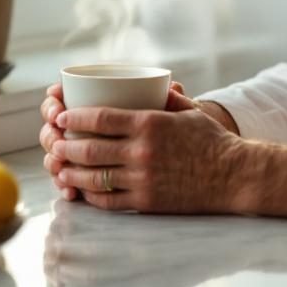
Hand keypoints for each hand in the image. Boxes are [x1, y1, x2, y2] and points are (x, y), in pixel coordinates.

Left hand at [39, 79, 206, 200]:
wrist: (232, 176)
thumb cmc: (212, 141)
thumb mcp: (190, 111)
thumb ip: (167, 99)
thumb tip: (156, 85)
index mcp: (150, 124)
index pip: (100, 118)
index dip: (75, 117)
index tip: (62, 116)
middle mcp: (142, 151)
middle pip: (89, 149)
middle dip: (65, 145)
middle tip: (54, 143)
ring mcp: (142, 179)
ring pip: (93, 177)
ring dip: (71, 172)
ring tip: (60, 168)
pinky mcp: (146, 202)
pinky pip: (108, 201)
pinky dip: (91, 195)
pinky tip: (83, 189)